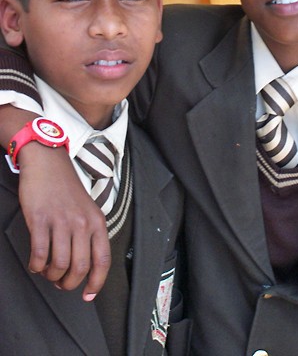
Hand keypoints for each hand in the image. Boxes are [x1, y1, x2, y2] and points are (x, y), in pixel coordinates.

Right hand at [19, 142, 110, 299]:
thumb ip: (88, 233)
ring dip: (52, 275)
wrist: (48, 163)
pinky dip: (36, 265)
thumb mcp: (87, 209)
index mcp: (97, 221)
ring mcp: (61, 221)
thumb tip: (84, 265)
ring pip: (60, 264)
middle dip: (69, 283)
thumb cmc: (66, 188)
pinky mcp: (40, 219)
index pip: (102, 260)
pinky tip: (35, 263)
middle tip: (61, 283)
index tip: (88, 294)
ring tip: (47, 271)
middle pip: (80, 267)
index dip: (96, 282)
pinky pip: (39, 253)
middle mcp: (82, 222)